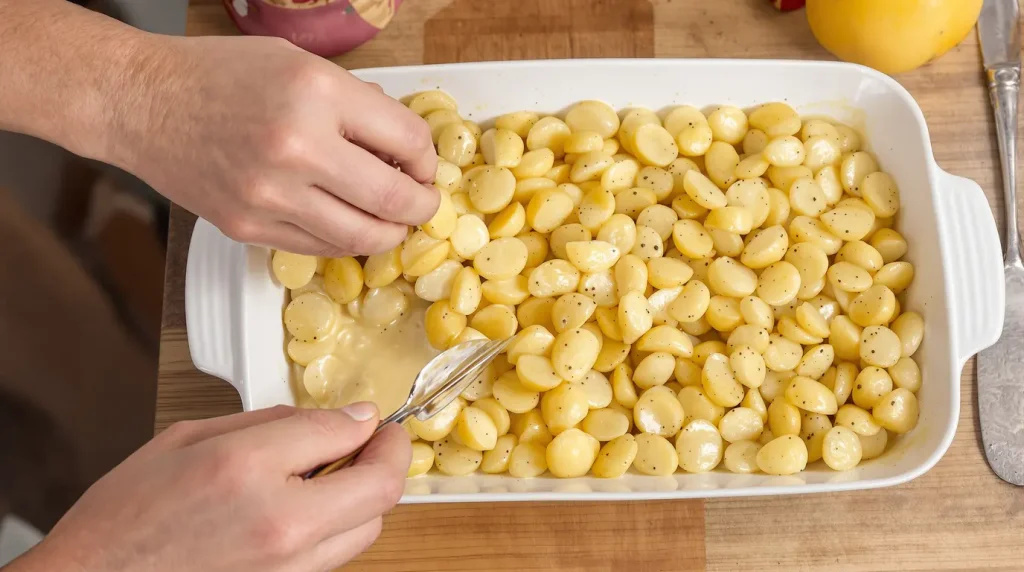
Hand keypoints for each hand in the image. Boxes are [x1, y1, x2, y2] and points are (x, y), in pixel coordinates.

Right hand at [8, 403, 410, 571]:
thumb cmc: (123, 519)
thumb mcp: (184, 440)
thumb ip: (265, 423)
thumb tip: (330, 418)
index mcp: (246, 468)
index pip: (340, 431)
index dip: (364, 418)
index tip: (366, 415)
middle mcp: (279, 522)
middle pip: (380, 488)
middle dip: (390, 455)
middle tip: (381, 440)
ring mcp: (286, 567)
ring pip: (368, 528)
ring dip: (369, 495)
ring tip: (346, 473)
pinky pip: (336, 556)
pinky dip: (341, 527)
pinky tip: (317, 509)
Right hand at [112, 34, 438, 256]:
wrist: (141, 102)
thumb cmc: (220, 74)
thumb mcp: (301, 64)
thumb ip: (358, 104)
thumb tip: (404, 150)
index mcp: (317, 94)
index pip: (406, 140)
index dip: (426, 158)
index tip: (423, 164)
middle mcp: (297, 148)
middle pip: (393, 199)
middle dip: (421, 205)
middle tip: (423, 203)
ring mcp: (271, 195)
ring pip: (361, 236)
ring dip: (389, 232)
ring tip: (392, 220)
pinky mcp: (249, 227)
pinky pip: (320, 247)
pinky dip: (345, 239)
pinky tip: (349, 224)